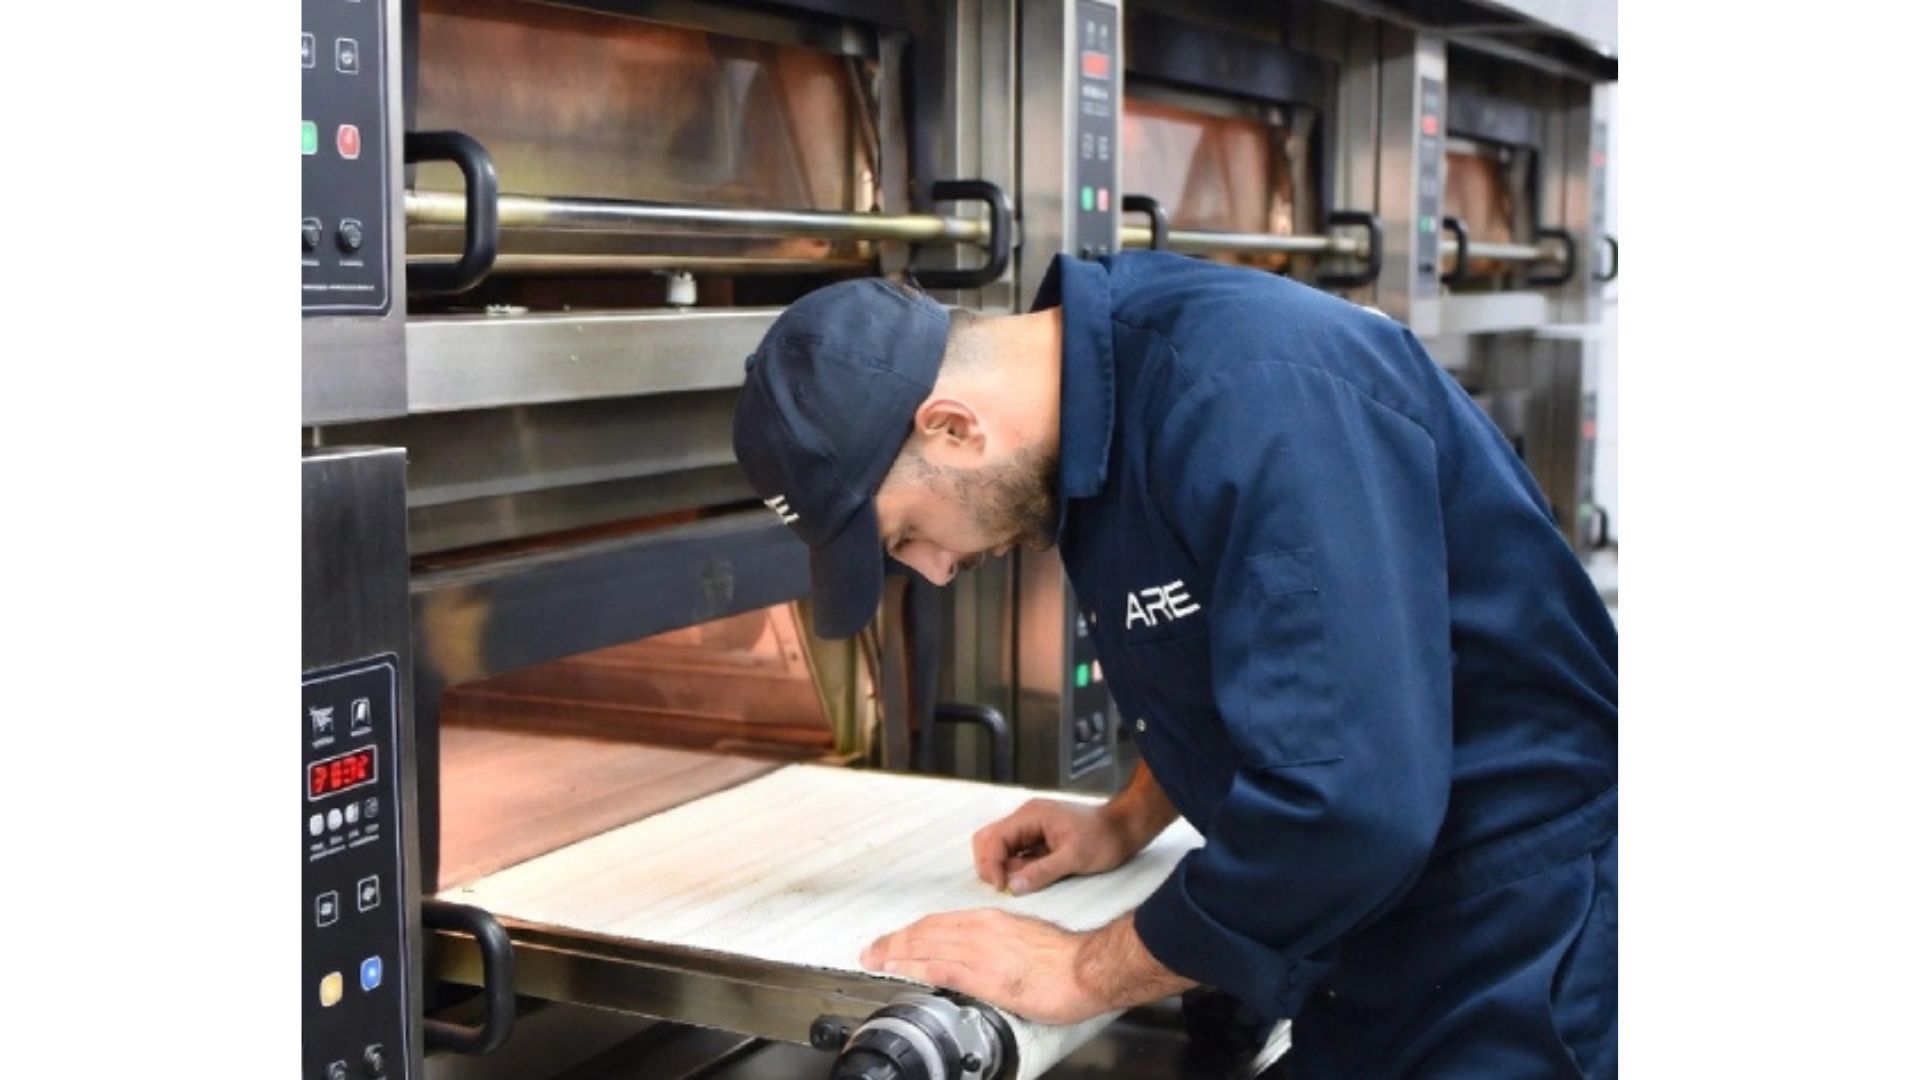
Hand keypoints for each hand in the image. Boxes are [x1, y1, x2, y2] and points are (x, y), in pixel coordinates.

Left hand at [858, 909, 1107, 1024]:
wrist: (1087, 968)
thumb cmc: (1065, 958)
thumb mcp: (1025, 940)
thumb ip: (1000, 946)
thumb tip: (985, 958)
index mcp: (992, 921)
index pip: (941, 922)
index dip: (913, 931)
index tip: (895, 939)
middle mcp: (982, 929)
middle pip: (927, 931)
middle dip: (895, 941)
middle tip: (872, 949)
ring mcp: (981, 952)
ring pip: (927, 946)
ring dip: (896, 952)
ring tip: (874, 959)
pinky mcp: (986, 976)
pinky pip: (940, 967)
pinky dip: (914, 966)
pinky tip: (899, 969)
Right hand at [972, 798, 1140, 895]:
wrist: (1125, 829)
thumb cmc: (1104, 838)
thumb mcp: (1074, 858)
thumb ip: (1041, 872)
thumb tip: (1012, 887)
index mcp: (1030, 816)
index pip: (994, 838)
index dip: (991, 864)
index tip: (1001, 888)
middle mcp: (1026, 819)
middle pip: (990, 840)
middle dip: (990, 864)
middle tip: (1003, 888)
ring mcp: (1031, 828)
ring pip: (1001, 848)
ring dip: (1003, 868)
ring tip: (1020, 885)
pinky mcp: (1039, 840)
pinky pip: (1017, 854)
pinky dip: (1016, 868)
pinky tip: (1027, 880)